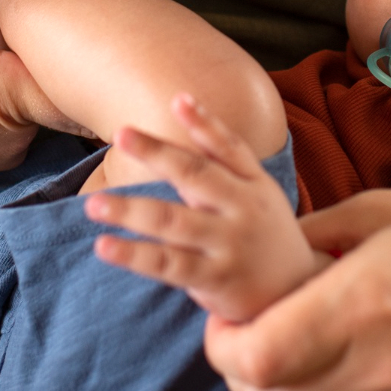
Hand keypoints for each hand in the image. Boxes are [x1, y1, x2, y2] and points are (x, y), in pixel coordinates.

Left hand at [85, 94, 320, 322]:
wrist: (297, 292)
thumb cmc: (265, 232)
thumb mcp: (258, 191)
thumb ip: (223, 155)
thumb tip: (181, 102)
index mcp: (252, 183)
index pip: (228, 147)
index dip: (205, 123)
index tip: (178, 99)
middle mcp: (242, 209)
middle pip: (196, 176)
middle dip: (158, 153)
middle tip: (120, 134)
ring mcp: (229, 244)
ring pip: (173, 222)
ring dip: (131, 210)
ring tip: (94, 204)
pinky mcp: (215, 279)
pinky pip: (168, 264)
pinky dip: (135, 255)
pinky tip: (105, 245)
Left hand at [204, 188, 390, 390]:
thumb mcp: (380, 211)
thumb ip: (312, 235)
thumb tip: (262, 254)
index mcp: (359, 300)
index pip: (258, 356)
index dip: (224, 343)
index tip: (227, 317)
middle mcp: (377, 359)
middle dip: (243, 369)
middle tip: (246, 332)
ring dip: (279, 385)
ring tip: (287, 341)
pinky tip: (332, 356)